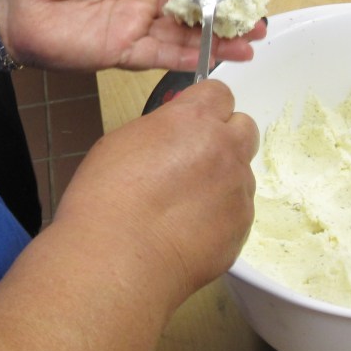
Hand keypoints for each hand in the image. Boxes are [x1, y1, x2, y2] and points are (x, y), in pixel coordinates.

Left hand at [0, 0, 266, 72]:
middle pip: (192, 10)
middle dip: (226, 16)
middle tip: (259, 21)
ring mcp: (131, 28)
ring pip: (182, 36)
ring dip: (216, 40)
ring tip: (252, 43)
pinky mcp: (119, 53)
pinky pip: (160, 56)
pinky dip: (188, 58)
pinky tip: (216, 58)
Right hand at [55, 79, 258, 304]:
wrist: (118, 257)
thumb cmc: (106, 200)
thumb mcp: (122, 141)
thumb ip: (161, 130)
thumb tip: (172, 136)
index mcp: (193, 119)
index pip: (220, 93)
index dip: (205, 107)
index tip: (194, 119)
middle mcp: (224, 149)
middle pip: (244, 128)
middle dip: (224, 137)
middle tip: (194, 158)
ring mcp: (237, 190)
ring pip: (241, 174)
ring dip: (220, 180)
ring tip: (181, 205)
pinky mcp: (241, 227)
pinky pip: (237, 211)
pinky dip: (218, 216)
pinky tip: (186, 229)